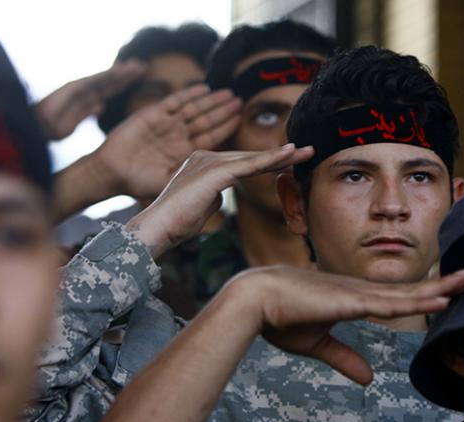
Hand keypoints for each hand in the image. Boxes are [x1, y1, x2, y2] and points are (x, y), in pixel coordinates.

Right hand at [34, 60, 144, 140]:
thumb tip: (101, 105)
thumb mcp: (74, 124)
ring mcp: (79, 88)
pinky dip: (107, 75)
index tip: (138, 77)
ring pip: (105, 78)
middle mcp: (84, 91)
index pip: (109, 90)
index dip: (123, 83)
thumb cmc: (50, 130)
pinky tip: (120, 70)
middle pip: (110, 82)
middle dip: (126, 75)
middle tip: (143, 66)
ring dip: (121, 72)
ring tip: (137, 65)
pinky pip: (94, 81)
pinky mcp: (73, 87)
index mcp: (86, 101)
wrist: (34, 130)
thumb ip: (87, 113)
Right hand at [92, 84, 241, 199]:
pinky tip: (204, 88)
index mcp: (184, 152)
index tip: (241, 118)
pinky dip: (188, 94)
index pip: (210, 137)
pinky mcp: (152, 114)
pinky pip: (174, 101)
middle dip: (222, 110)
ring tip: (228, 94)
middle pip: (205, 120)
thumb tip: (218, 184)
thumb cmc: (138, 183)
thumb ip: (189, 178)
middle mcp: (177, 136)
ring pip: (194, 108)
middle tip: (240, 100)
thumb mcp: (169, 182)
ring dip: (211, 101)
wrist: (111, 173)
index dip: (226, 127)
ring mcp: (166, 124)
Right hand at [126, 144, 312, 256]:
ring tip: (306, 152)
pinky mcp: (213, 172)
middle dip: (279, 155)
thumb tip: (222, 195)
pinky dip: (269, 160)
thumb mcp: (200, 205)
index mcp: (201, 162)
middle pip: (248, 156)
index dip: (266, 161)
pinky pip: (247, 166)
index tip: (289, 162)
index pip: (240, 161)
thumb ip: (212, 195)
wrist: (156, 229)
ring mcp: (208, 161)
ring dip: (281, 156)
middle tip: (307, 151)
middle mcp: (204, 156)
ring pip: (251, 158)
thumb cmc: (176, 224)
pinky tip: (288, 156)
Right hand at [226, 266, 463, 384]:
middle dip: (442, 284)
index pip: (394, 297)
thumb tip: (369, 379)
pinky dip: (416, 300)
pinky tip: (440, 297)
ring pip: (405, 292)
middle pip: (407, 289)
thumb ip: (343, 357)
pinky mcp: (348, 300)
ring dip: (439, 287)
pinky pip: (389, 302)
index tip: (446, 290)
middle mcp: (357, 291)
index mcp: (350, 298)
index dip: (421, 293)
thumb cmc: (278, 317)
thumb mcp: (316, 344)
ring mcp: (355, 293)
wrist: (253, 301)